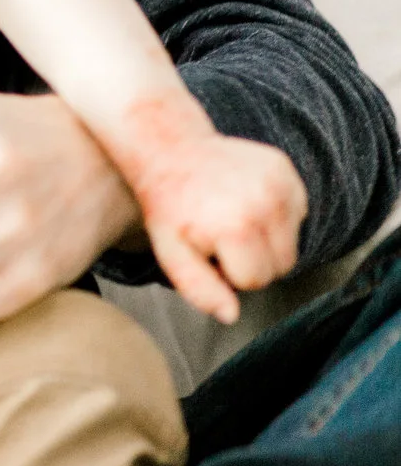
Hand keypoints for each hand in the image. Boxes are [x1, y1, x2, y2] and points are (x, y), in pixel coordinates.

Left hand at [131, 132, 305, 324]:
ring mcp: (279, 183)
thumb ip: (199, 289)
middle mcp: (265, 205)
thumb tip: (231, 317)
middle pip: (281, 266)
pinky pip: (297, 214)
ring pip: (292, 244)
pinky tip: (244, 201)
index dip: (228, 272)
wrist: (170, 148)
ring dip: (266, 240)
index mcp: (236, 228)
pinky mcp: (285, 170)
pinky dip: (275, 215)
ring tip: (231, 220)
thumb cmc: (169, 205)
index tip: (206, 250)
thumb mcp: (170, 251)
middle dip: (251, 260)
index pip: (254, 281)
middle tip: (218, 236)